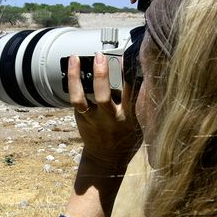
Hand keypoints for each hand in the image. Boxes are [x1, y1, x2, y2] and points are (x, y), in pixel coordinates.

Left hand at [68, 53, 140, 171]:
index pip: (131, 93)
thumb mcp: (141, 123)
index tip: (130, 57)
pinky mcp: (82, 117)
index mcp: (129, 118)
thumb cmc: (127, 137)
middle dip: (101, 75)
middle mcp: (110, 118)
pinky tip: (73, 65)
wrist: (107, 159)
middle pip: (104, 96)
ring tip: (76, 58)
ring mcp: (94, 118)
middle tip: (101, 56)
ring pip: (82, 98)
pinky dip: (73, 81)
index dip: (130, 74)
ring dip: (77, 77)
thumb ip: (140, 103)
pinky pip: (75, 99)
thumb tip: (143, 76)